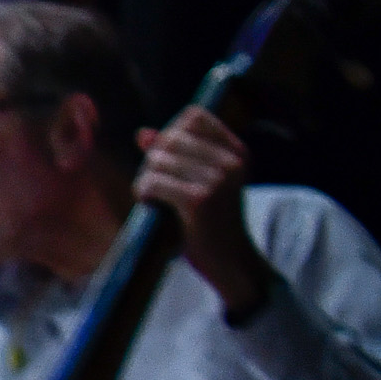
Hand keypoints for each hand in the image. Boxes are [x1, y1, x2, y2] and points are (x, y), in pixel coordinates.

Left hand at [133, 107, 268, 319]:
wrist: (230, 263)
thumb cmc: (210, 222)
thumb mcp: (197, 182)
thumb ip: (172, 156)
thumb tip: (143, 134)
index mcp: (237, 151)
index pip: (193, 116)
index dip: (171, 134)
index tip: (170, 161)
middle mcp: (232, 161)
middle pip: (170, 137)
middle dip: (153, 160)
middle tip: (156, 186)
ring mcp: (218, 179)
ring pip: (157, 159)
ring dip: (146, 179)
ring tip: (155, 197)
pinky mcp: (200, 199)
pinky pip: (153, 182)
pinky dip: (144, 192)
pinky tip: (150, 205)